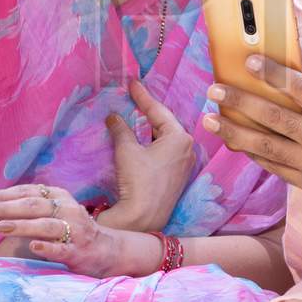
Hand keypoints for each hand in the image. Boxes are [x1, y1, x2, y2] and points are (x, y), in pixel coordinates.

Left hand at [0, 183, 134, 277]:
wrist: (107, 251)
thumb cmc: (72, 231)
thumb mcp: (54, 212)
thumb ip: (29, 207)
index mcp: (58, 197)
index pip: (26, 192)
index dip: (1, 195)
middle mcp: (67, 210)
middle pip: (33, 205)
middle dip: (4, 208)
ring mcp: (75, 231)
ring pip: (46, 225)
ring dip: (22, 225)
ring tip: (0, 227)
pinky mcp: (79, 252)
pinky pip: (62, 249)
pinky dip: (47, 248)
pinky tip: (34, 247)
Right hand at [103, 77, 194, 232]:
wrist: (143, 218)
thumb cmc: (139, 180)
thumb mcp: (127, 150)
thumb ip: (121, 129)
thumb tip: (114, 116)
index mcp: (180, 137)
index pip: (158, 111)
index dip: (142, 96)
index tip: (132, 83)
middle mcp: (187, 148)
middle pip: (164, 124)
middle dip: (148, 112)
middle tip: (133, 97)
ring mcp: (184, 164)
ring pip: (164, 138)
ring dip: (149, 128)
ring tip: (135, 115)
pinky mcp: (177, 176)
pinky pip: (165, 151)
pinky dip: (152, 143)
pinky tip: (141, 139)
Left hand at [203, 49, 301, 232]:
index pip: (299, 88)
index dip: (272, 73)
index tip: (250, 61)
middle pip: (272, 117)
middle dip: (239, 101)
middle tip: (214, 89)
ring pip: (264, 146)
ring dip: (233, 131)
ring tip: (209, 119)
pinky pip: (273, 167)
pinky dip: (252, 153)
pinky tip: (235, 140)